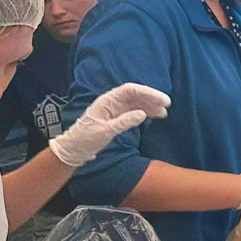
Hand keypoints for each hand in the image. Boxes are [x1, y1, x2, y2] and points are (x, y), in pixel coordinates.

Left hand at [49, 83, 171, 166]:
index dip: (148, 93)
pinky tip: (154, 116)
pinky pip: (134, 112)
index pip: (130, 90)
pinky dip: (145, 113)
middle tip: (167, 106)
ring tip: (163, 113)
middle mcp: (112, 102)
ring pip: (136, 103)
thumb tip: (142, 114)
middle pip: (136, 95)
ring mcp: (115, 110)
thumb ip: (124, 122)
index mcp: (107, 101)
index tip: (162, 100)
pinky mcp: (117, 118)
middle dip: (152, 99)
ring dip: (150, 106)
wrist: (73, 150)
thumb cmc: (85, 139)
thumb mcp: (105, 132)